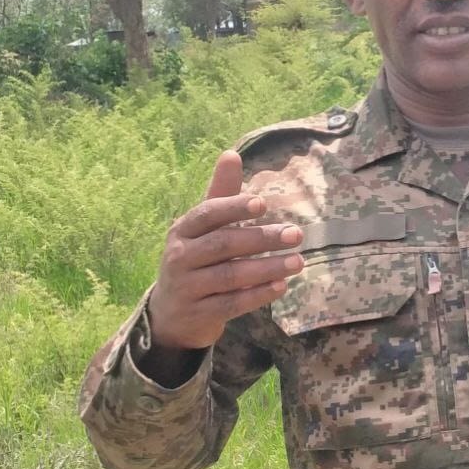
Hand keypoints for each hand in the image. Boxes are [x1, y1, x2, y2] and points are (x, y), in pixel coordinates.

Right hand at [148, 150, 303, 350]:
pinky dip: (258, 295)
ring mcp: (187, 288)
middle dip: (262, 238)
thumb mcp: (203, 227)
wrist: (171, 313)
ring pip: (230, 276)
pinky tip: (281, 286)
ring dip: (267, 268)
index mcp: (182, 230)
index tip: (264, 203)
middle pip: (224, 244)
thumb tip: (231, 154)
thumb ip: (220, 193)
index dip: (234, 207)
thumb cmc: (195, 259)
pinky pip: (232, 304)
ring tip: (298, 262)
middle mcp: (180, 257)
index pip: (207, 214)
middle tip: (296, 234)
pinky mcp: (199, 314)